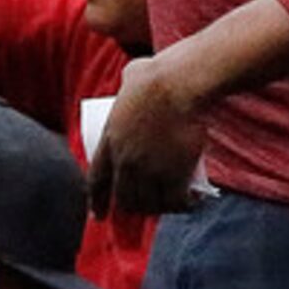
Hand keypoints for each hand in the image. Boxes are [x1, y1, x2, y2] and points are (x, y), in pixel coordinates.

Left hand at [85, 49, 210, 217]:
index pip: (97, 179)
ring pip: (151, 203)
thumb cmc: (158, 73)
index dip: (97, 201)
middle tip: (146, 208)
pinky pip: (176, 200)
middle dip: (133, 208)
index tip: (98, 216)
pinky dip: (183, 205)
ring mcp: (148, 169)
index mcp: (110, 139)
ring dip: (160, 208)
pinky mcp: (173, 173)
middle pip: (125, 197)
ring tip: (172, 203)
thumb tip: (133, 77)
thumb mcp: (133, 75)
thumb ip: (129, 81)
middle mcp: (125, 160)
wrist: (180, 84)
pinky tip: (191, 202)